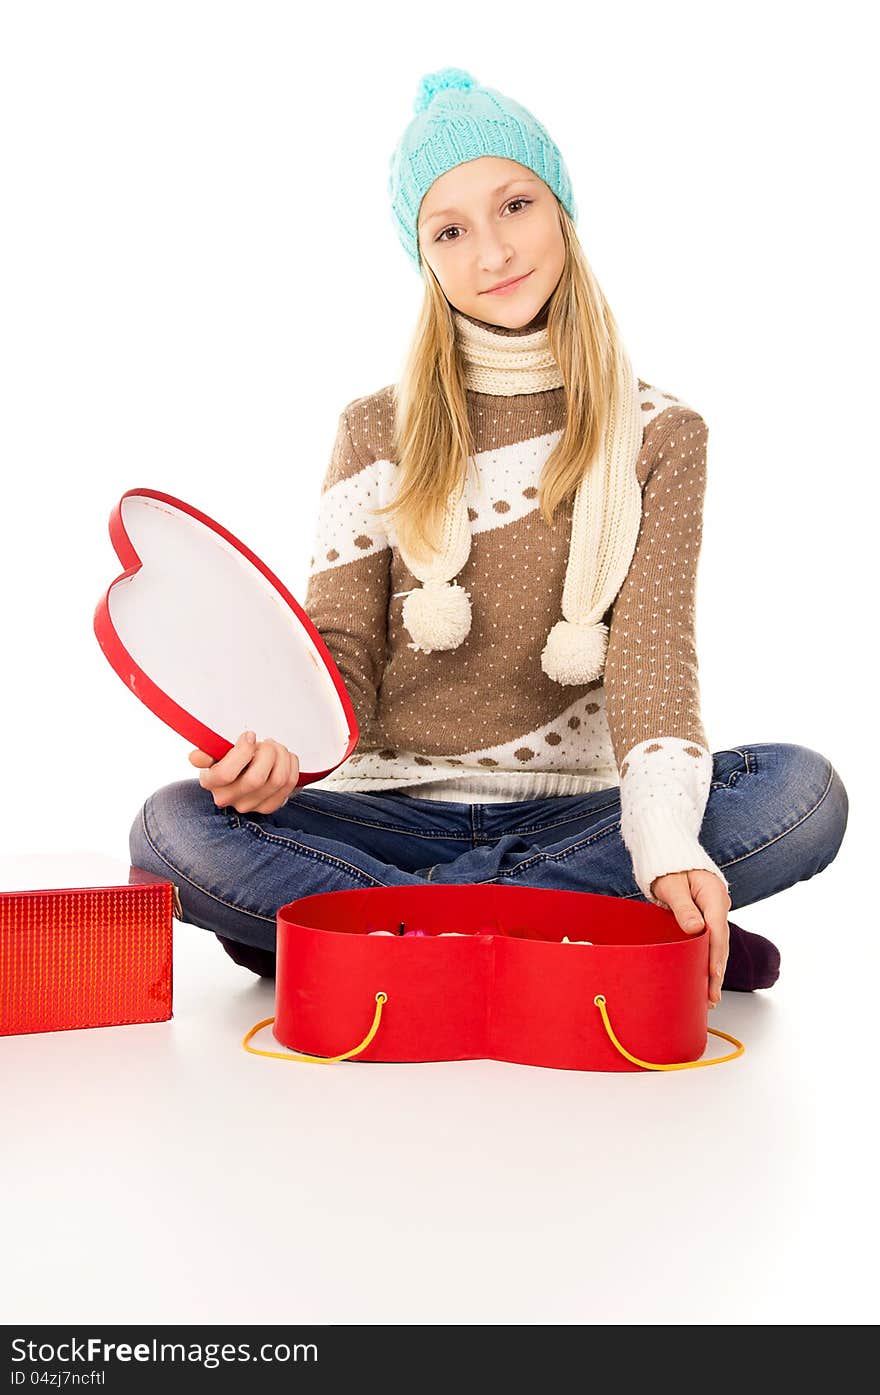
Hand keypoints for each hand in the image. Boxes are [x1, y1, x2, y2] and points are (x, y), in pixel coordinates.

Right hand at [188, 730, 299, 814]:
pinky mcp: (269, 806)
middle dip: (267, 753)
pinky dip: (292, 765)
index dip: (243, 752)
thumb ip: (205, 754)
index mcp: (210, 781)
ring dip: (282, 757)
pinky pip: (289, 784)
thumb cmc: (228, 758)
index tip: (250, 736)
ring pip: (277, 780)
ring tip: (276, 748)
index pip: (225, 773)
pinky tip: (285, 758)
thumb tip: (196, 758)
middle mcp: (228, 798)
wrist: (242, 773)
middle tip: (267, 743)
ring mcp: (250, 806)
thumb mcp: (213, 753)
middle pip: (256, 779)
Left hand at [650, 868, 730, 1009]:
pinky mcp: (708, 920)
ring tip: (710, 998)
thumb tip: (695, 928)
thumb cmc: (670, 870)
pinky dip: (708, 961)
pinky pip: (710, 943)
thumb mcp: (672, 886)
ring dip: (714, 971)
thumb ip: (683, 907)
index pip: (717, 929)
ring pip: (717, 946)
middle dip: (716, 971)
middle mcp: (719, 906)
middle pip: (720, 943)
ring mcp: (715, 914)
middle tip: (711, 997)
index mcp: (714, 894)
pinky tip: (705, 980)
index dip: (715, 953)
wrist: (671, 860)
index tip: (713, 974)